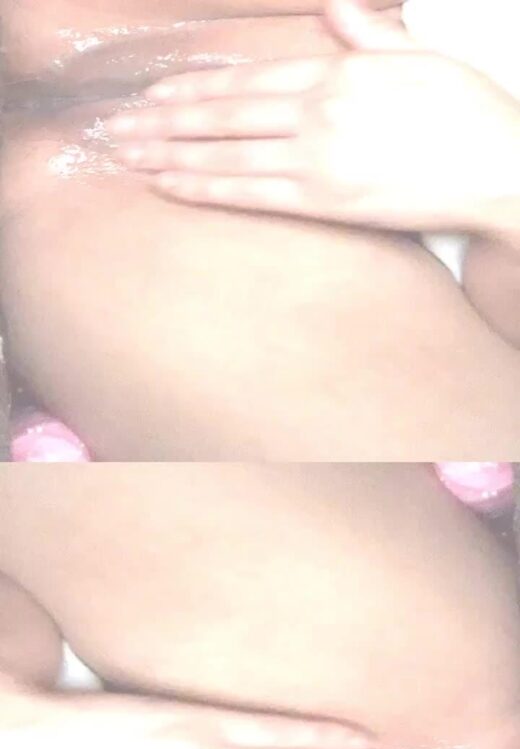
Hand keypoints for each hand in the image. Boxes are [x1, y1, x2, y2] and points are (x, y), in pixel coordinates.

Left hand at [108, 0, 519, 234]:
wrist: (499, 168)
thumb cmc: (466, 111)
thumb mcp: (421, 55)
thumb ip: (368, 32)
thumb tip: (336, 6)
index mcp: (337, 71)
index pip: (246, 78)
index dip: (193, 88)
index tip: (154, 95)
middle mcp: (317, 110)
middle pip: (223, 112)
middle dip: (164, 120)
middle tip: (119, 129)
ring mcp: (318, 156)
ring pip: (226, 151)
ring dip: (170, 152)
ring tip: (129, 157)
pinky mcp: (326, 201)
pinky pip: (251, 193)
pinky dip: (205, 187)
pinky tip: (170, 185)